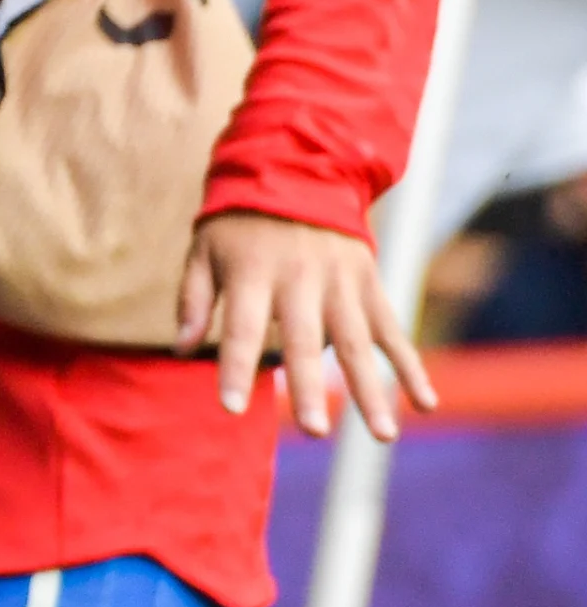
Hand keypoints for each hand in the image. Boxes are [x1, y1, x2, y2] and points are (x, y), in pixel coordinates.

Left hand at [179, 209, 439, 440]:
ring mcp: (340, 284)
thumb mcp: (203, 248)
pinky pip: (393, 331)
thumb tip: (181, 351)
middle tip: (312, 431)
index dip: (234, 367)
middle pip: (303, 341)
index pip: (240, 328)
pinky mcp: (369, 285)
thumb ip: (192, 298)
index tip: (231, 409)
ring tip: (383, 435)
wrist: (299, 171)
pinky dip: (410, 367)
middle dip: (309, 387)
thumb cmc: (240, 222)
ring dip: (371, 390)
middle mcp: (298, 280)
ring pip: (358, 344)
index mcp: (252, 273)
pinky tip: (424, 403)